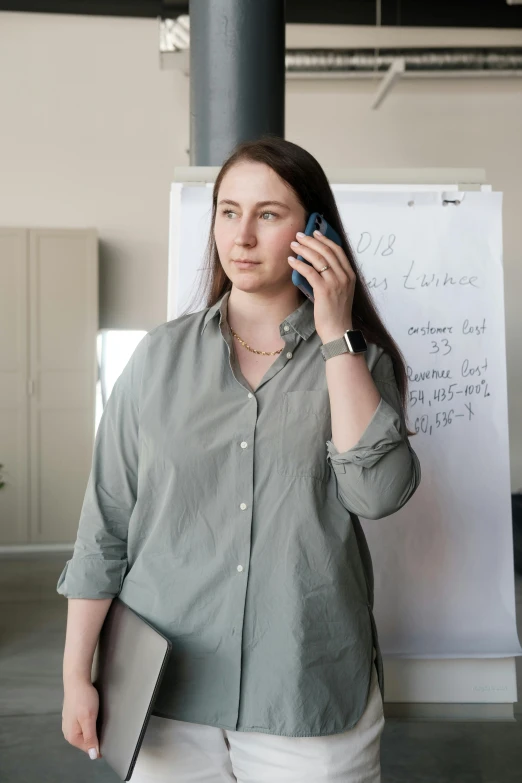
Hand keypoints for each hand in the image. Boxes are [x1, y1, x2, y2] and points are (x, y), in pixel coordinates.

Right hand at [62, 679, 102, 759]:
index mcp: (72, 737)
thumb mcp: (89, 719)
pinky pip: (83, 725)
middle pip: (87, 742)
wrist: (76, 680)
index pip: (89, 749)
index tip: (107, 734)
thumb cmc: (83, 699)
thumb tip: (92, 756)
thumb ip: (90, 738)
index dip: (99, 744)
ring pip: (85, 733)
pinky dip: (89, 722)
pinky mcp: (72, 716)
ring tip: (98, 718)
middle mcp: (68, 733)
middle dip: (96, 736)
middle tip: (102, 723)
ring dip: (93, 729)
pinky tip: (93, 715)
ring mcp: (69, 724)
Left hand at [288, 229, 355, 343]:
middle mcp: (345, 276)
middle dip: (312, 240)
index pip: (338, 250)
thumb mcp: (340, 292)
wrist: (338, 330)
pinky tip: (291, 261)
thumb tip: (318, 265)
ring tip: (293, 245)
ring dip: (304, 249)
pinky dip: (300, 264)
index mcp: (350, 275)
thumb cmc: (336, 313)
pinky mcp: (324, 290)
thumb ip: (334, 278)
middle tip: (299, 235)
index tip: (315, 232)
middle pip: (327, 251)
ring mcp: (336, 283)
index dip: (325, 239)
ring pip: (319, 259)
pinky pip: (310, 272)